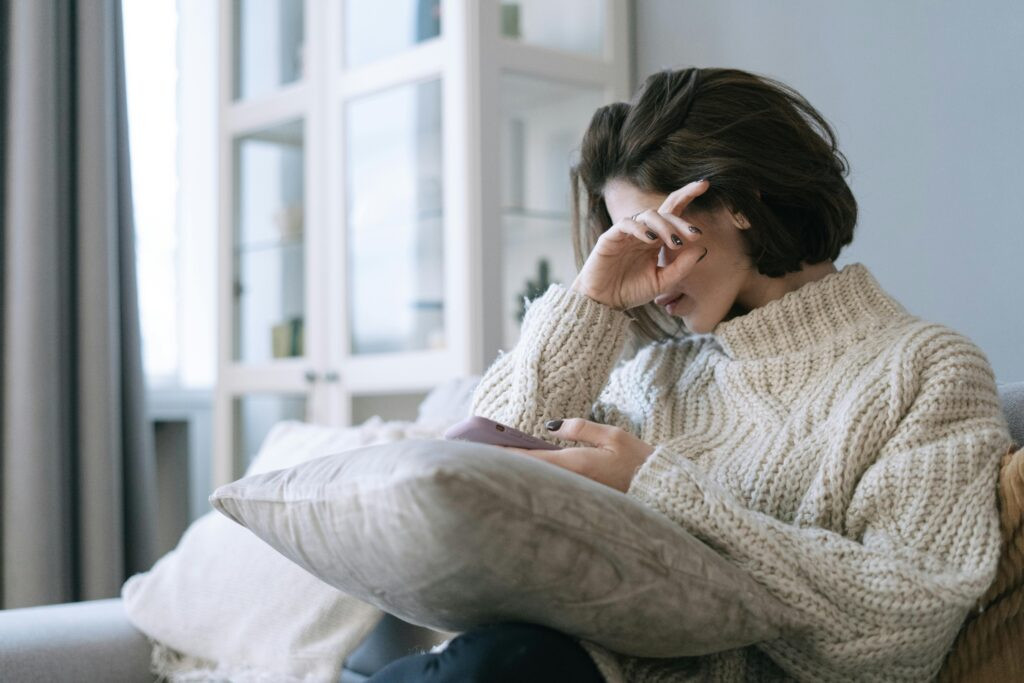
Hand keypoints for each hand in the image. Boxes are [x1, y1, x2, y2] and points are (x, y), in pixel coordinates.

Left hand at [498, 418, 654, 492]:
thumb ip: (580, 428)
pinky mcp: (583, 498)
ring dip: (520, 471)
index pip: (532, 458)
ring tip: (495, 461)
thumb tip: (551, 425)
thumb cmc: (639, 461)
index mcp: (577, 464)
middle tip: (478, 453)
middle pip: (530, 472)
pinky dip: (537, 478)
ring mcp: (577, 493)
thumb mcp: (614, 436)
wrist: (661, 490)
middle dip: (506, 463)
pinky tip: (527, 472)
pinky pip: (553, 487)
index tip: (483, 446)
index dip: (506, 453)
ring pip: (540, 481)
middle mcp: (572, 482)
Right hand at [571, 179, 709, 310]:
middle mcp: (643, 233)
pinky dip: (641, 229)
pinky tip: (651, 239)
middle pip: (664, 213)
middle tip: (695, 234)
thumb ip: (681, 267)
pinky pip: (627, 224)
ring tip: (675, 242)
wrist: (604, 303)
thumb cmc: (631, 291)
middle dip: (681, 220)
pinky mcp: (611, 237)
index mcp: (656, 240)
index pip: (673, 213)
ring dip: (665, 226)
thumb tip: (702, 248)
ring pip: (648, 215)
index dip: (686, 196)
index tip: (705, 185)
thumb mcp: (662, 282)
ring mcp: (627, 234)